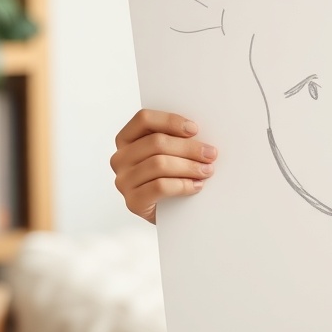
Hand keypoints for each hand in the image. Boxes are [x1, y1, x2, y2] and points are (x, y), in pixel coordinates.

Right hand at [110, 109, 216, 223]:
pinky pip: (160, 187)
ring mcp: (124, 181)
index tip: (194, 129)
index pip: (144, 119)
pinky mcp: (133, 201)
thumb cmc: (172, 175)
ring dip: (189, 166)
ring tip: (207, 170)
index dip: (170, 121)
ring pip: (159, 164)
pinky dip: (183, 185)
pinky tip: (196, 186)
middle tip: (211, 154)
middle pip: (156, 143)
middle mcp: (120, 158)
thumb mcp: (172, 152)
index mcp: (127, 139)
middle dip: (189, 148)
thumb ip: (178, 139)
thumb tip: (200, 134)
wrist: (170, 212)